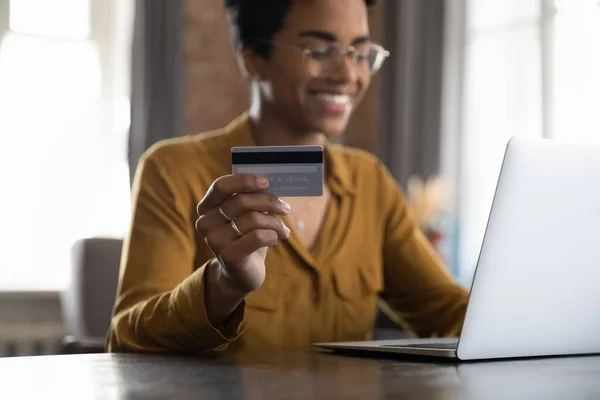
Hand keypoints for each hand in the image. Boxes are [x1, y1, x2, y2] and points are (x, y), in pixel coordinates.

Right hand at [195, 174, 290, 294]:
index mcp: (206, 208)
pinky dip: (273, 235)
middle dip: (269, 202)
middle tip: (285, 207)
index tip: (266, 182)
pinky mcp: (229, 255)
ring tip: (283, 229)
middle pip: (241, 201)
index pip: (221, 186)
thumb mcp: (244, 217)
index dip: (244, 181)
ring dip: (275, 222)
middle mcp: (206, 223)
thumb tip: (271, 185)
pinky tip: (276, 239)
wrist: (239, 275)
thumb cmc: (244, 239)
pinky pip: (259, 236)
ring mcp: (215, 240)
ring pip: (253, 219)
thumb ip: (250, 200)